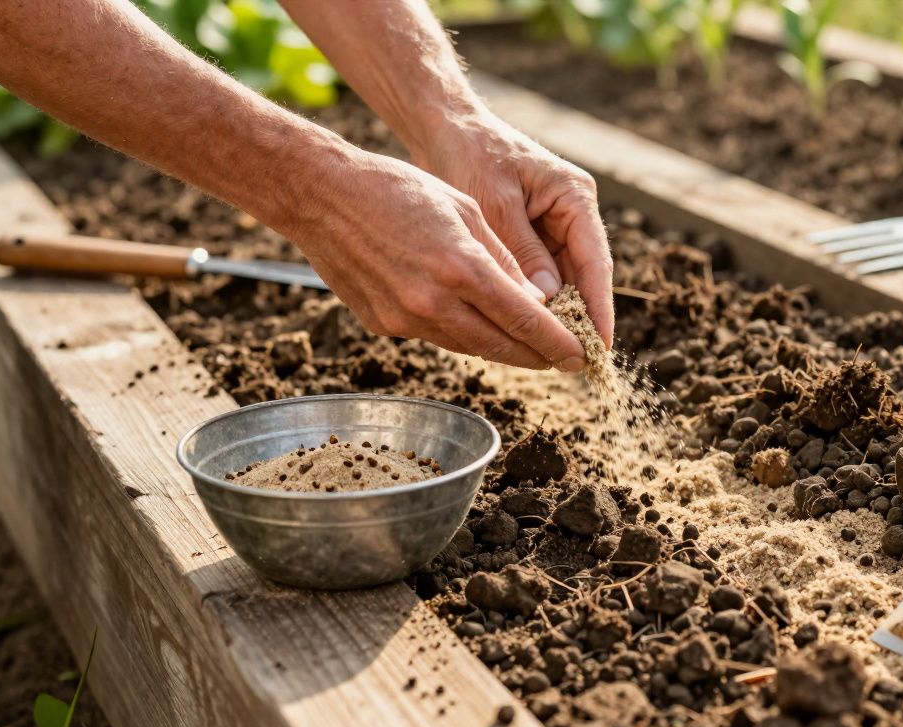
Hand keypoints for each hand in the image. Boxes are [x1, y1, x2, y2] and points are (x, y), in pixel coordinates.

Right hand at [293, 145, 586, 371]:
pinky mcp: (383, 325)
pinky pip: (437, 338)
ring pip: (470, 348)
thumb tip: (536, 300)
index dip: (558, 344)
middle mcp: (434, 302)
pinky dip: (465, 336)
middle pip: (502, 346)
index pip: (526, 321)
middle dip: (538, 357)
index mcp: (462, 267)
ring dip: (503, 350)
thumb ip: (504, 258)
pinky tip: (480, 328)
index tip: (581, 357)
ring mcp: (405, 319)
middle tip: (564, 362)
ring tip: (530, 349)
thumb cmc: (397, 189)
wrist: (321, 196)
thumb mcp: (465, 209)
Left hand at [410, 108, 614, 348]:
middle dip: (579, 319)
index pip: (595, 261)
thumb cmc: (468, 154)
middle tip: (575, 362)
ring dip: (555, 314)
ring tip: (550, 355)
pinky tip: (524, 329)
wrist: (445, 127)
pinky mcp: (533, 234)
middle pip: (584, 276)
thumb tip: (547, 302)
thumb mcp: (493, 202)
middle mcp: (572, 212)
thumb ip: (522, 252)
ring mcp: (554, 224)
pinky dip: (532, 300)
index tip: (600, 347)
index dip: (599, 308)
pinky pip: (540, 275)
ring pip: (563, 280)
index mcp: (574, 196)